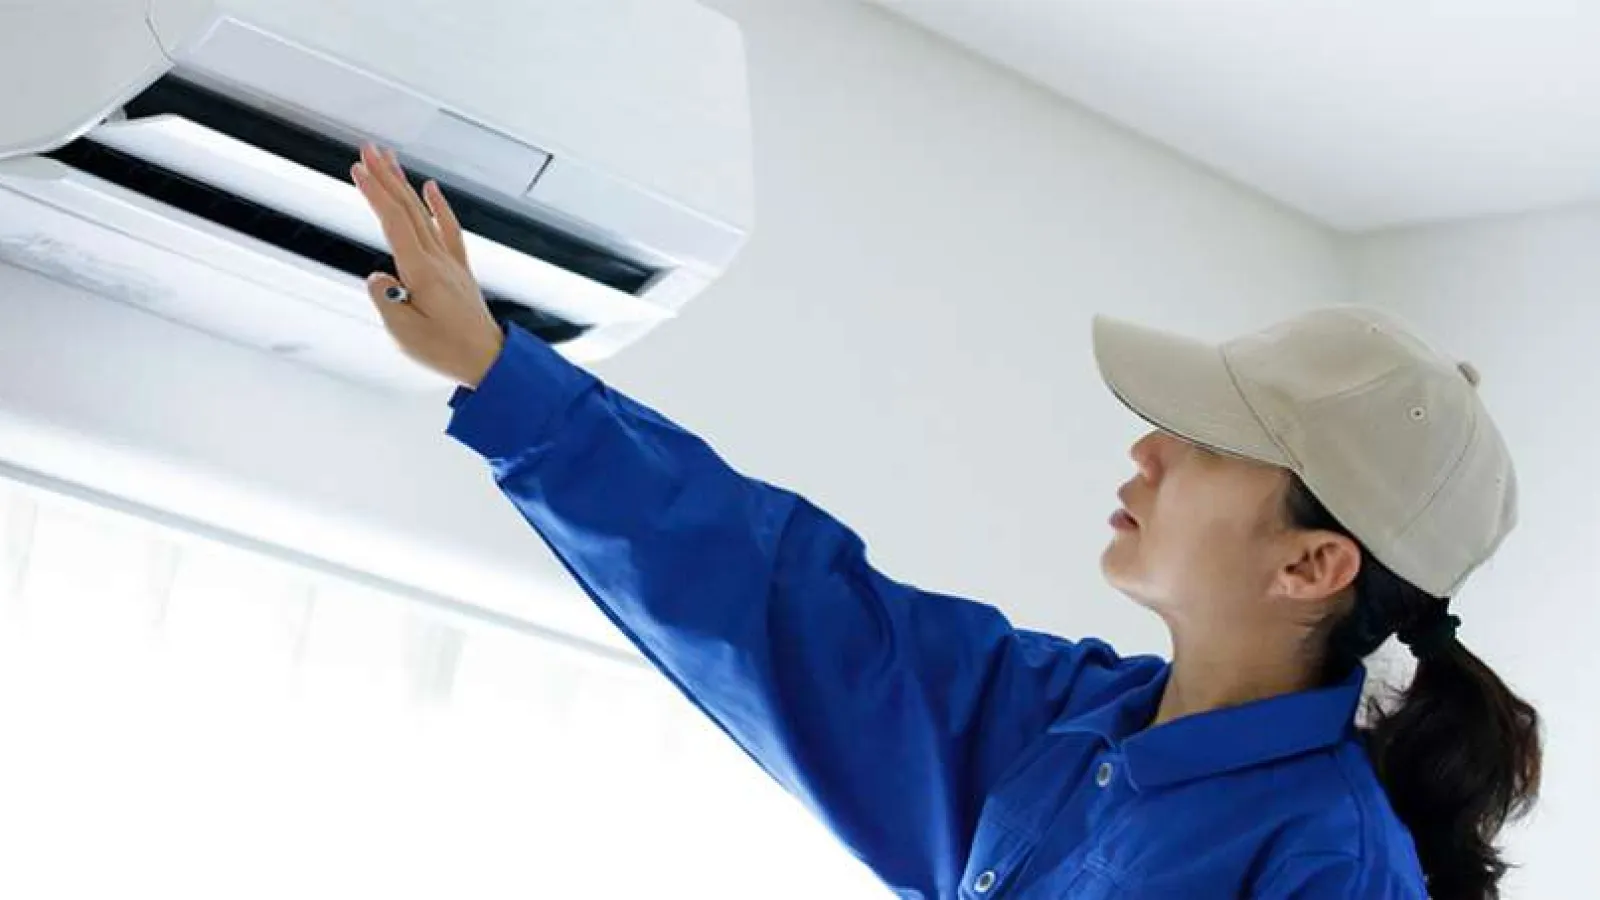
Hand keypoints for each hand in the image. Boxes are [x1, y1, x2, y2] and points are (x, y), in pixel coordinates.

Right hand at [350, 143, 503, 387]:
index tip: (357, 169)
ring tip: (389, 159)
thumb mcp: (404, 333)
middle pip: (407, 209)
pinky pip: (449, 229)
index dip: (375, 193)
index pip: (394, 222)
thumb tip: (377, 277)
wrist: (489, 360)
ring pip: (424, 214)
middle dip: (385, 177)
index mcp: (421, 272)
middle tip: (367, 149)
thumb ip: (385, 301)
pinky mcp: (458, 270)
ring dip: (405, 184)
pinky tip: (431, 188)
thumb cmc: (447, 350)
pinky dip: (439, 206)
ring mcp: (450, 263)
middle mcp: (438, 260)